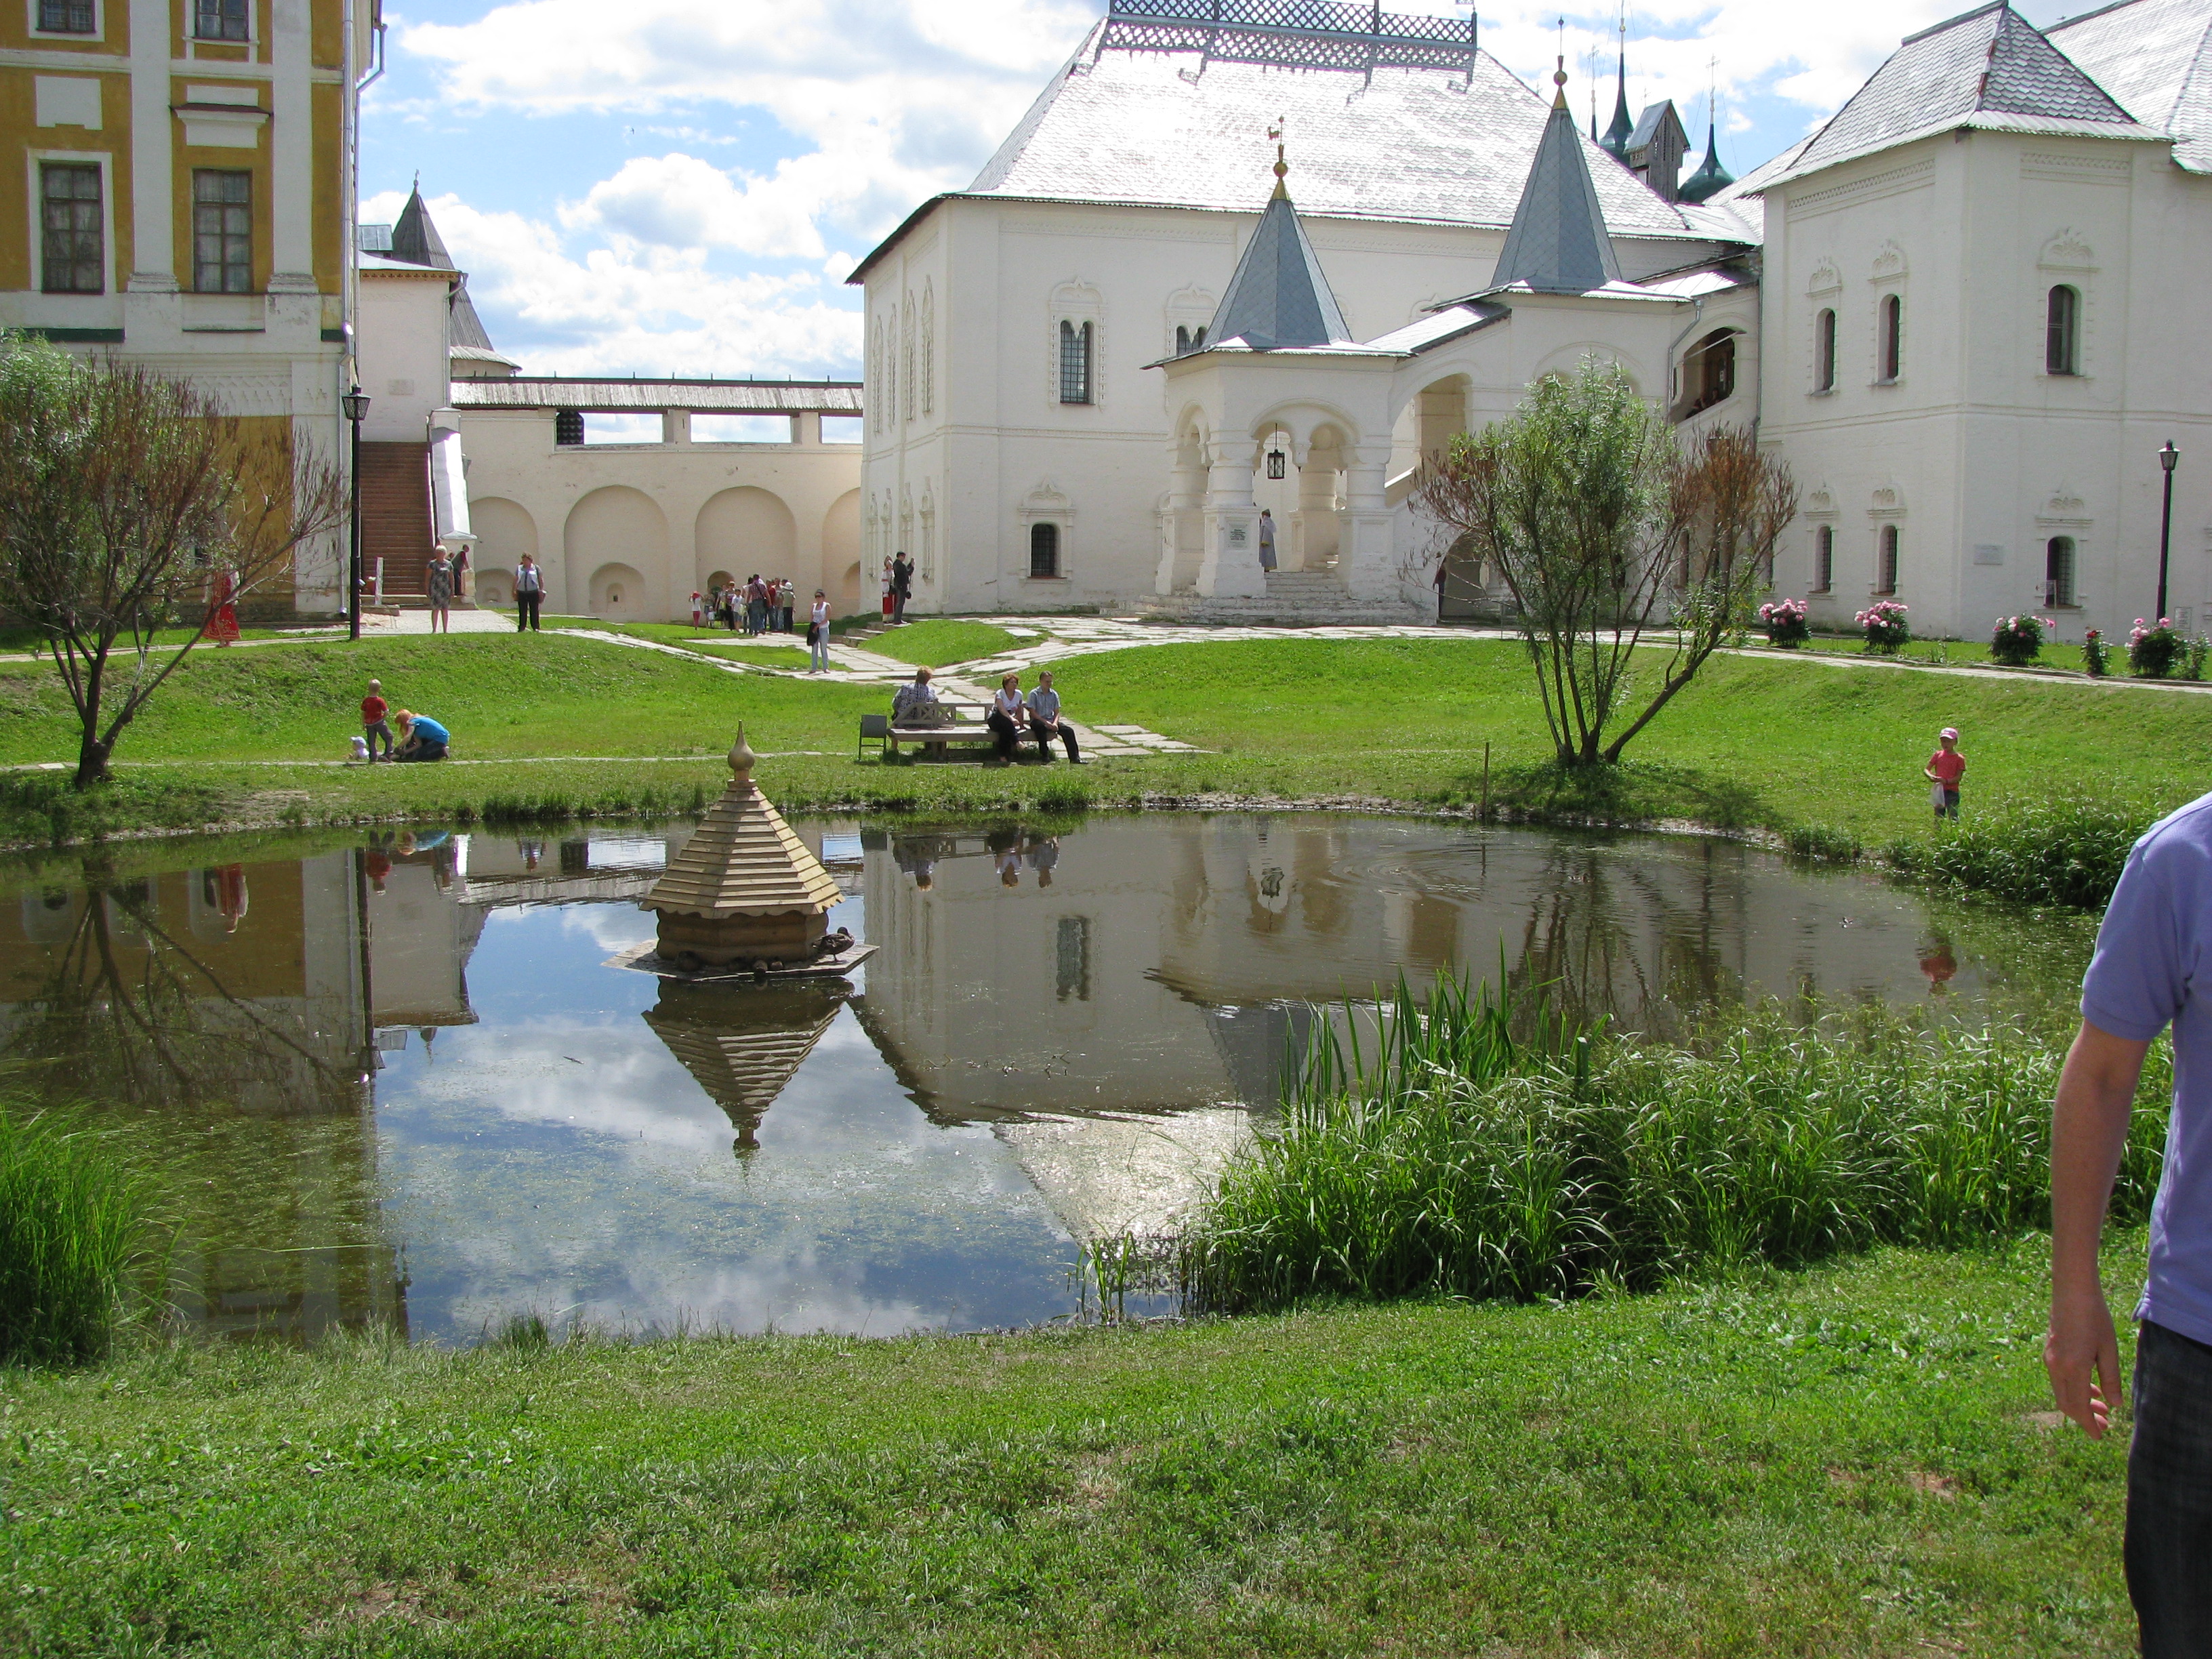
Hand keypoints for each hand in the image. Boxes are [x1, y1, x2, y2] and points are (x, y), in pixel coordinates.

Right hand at [2045, 1284, 2123, 1438]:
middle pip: (2066, 1404)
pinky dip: (2074, 1391)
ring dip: (2080, 1404)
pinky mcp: (2050, 1353)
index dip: (2088, 1425)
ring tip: (2102, 1408)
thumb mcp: (2109, 1350)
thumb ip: (2111, 1379)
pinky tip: (2091, 1388)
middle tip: (2105, 1426)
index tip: (2099, 1437)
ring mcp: (2050, 1360)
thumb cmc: (2095, 1318)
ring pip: (2062, 1393)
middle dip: (2085, 1418)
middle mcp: (2056, 1367)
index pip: (2078, 1407)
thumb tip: (2114, 1404)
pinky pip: (2060, 1380)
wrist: (2072, 1292)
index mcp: (2073, 1368)